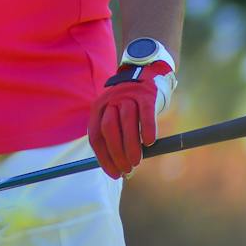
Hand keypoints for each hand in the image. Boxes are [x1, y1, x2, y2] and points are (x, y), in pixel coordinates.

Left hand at [87, 39, 175, 178]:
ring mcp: (128, 95)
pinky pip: (146, 113)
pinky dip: (147, 129)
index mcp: (99, 107)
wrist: (146, 71)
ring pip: (127, 122)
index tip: (114, 174)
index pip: (96, 136)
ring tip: (137, 162)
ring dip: (130, 145)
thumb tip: (119, 168)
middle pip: (109, 129)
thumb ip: (115, 136)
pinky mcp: (146, 93)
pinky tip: (149, 143)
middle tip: (127, 169)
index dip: (103, 157)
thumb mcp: (116, 114)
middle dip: (116, 153)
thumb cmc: (130, 102)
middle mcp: (111, 100)